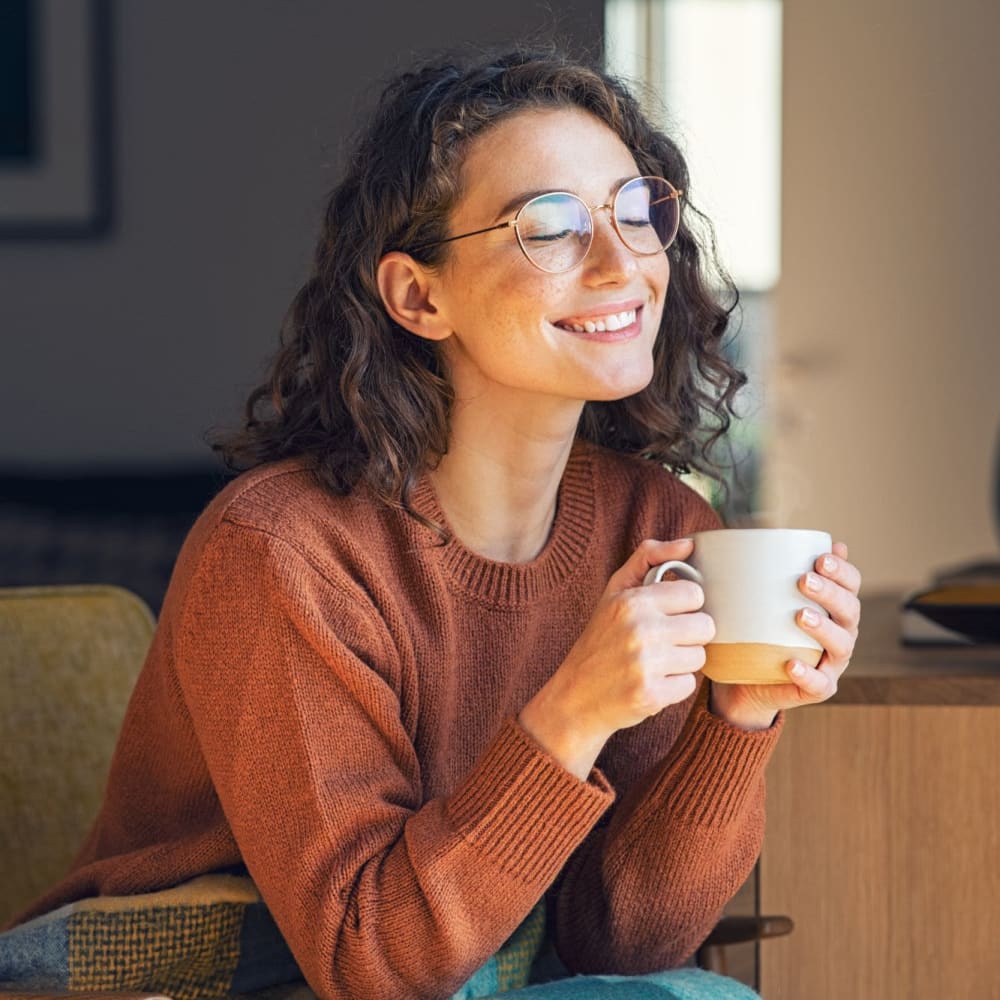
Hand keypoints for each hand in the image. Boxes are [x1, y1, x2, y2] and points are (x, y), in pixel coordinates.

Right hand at [518, 538, 714, 778]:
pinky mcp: (651, 695)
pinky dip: (674, 687)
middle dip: (689, 635)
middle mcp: (640, 630)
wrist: (575, 697)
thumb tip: (689, 543)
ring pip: (699, 657)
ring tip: (655, 663)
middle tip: (663, 641)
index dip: (684, 606)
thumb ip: (649, 558)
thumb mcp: (615, 592)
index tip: (667, 615)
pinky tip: (651, 682)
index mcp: (633, 601)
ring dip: (682, 662)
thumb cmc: (600, 639)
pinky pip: (689, 685)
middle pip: (705, 626)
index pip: (695, 594)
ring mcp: (645, 664)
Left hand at [709, 542, 861, 729]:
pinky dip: (808, 674)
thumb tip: (756, 533)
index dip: (842, 570)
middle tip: (804, 580)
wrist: (743, 681)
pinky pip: (819, 684)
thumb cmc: (754, 630)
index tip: (820, 557)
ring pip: (842, 645)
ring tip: (801, 616)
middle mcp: (839, 633)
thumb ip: (763, 571)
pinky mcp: (817, 689)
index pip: (850, 584)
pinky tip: (791, 664)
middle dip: (832, 593)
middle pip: (850, 610)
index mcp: (832, 607)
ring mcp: (831, 663)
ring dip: (825, 629)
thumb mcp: (757, 599)